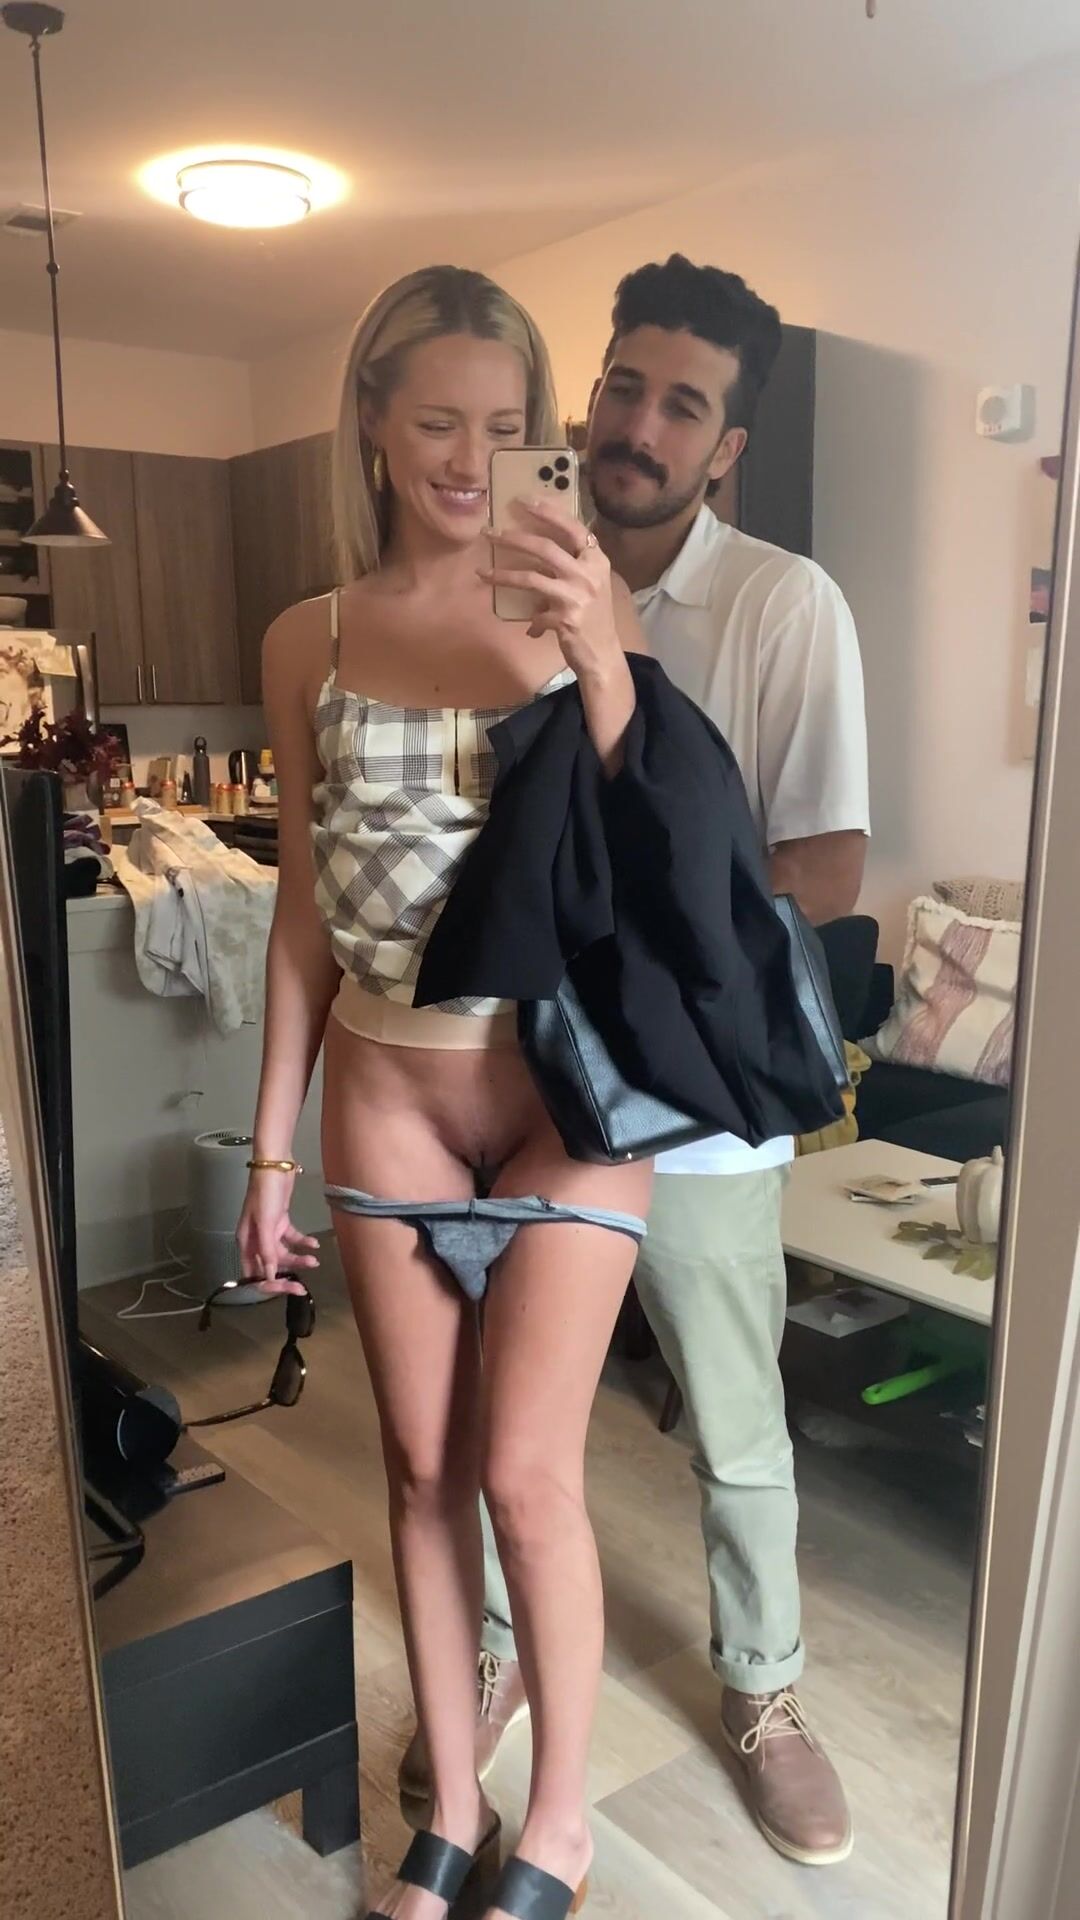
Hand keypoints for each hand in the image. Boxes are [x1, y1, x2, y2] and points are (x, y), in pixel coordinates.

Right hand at [236, 1169, 319, 1295]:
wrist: (275, 1165)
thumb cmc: (266, 1193)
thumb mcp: (265, 1223)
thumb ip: (266, 1250)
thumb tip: (269, 1276)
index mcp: (246, 1243)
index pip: (254, 1274)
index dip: (270, 1285)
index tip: (288, 1289)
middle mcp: (255, 1240)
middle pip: (270, 1267)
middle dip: (286, 1276)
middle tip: (303, 1287)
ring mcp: (269, 1231)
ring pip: (283, 1254)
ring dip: (298, 1259)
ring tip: (314, 1259)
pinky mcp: (281, 1222)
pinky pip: (291, 1238)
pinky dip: (302, 1242)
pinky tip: (314, 1244)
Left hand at [481, 497, 625, 681]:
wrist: (604, 654)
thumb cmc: (595, 617)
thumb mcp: (590, 585)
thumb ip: (571, 566)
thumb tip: (537, 553)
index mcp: (596, 560)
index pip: (572, 527)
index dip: (548, 511)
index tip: (524, 500)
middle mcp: (588, 574)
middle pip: (544, 548)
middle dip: (513, 538)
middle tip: (489, 532)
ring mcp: (576, 597)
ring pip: (531, 578)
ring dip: (503, 575)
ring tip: (483, 572)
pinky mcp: (565, 619)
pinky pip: (536, 615)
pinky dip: (531, 622)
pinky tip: (529, 628)